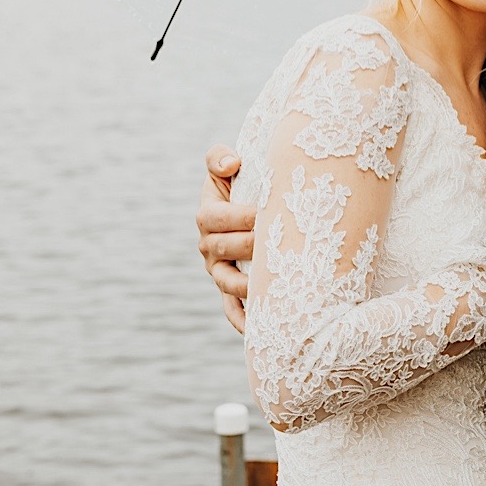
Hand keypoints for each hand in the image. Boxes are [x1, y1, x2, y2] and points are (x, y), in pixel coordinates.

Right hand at [197, 143, 256, 333]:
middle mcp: (208, 245)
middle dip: (249, 248)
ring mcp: (219, 271)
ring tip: (270, 287)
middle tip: (278, 246)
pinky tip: (259, 328)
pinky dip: (242, 319)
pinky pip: (232, 309)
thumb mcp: (228, 164)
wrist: (261, 205)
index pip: (213, 218)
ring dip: (246, 286)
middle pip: (221, 250)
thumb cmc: (246, 181)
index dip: (236, 217)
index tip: (265, 213)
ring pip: (226, 282)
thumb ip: (219, 157)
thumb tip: (230, 164)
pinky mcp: (231, 290)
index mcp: (207, 214)